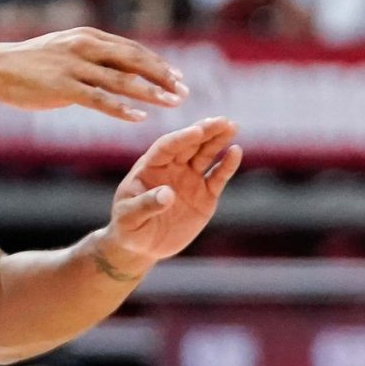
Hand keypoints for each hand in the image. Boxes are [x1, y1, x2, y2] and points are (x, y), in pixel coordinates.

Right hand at [0, 27, 186, 120]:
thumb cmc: (32, 62)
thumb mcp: (67, 50)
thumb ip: (93, 56)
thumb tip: (120, 68)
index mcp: (89, 37)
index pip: (133, 50)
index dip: (159, 63)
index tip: (179, 77)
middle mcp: (86, 48)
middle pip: (135, 61)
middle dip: (163, 76)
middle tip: (185, 91)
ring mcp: (74, 67)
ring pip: (122, 80)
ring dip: (151, 92)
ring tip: (173, 103)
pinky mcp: (62, 87)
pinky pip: (99, 99)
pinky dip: (122, 109)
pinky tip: (140, 118)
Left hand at [98, 117, 242, 274]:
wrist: (142, 245)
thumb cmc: (128, 228)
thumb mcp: (129, 218)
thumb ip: (146, 205)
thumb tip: (167, 194)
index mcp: (150, 167)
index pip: (166, 147)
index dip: (181, 138)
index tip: (197, 131)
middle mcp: (172, 168)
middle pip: (190, 144)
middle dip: (205, 131)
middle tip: (222, 120)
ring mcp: (190, 179)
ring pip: (206, 154)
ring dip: (218, 140)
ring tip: (232, 126)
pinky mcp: (205, 194)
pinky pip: (218, 176)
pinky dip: (227, 164)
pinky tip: (236, 151)